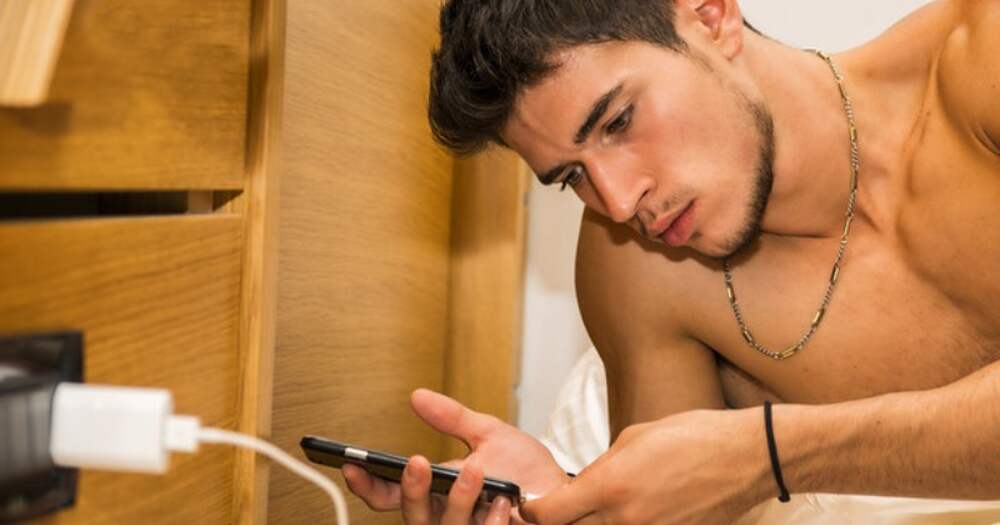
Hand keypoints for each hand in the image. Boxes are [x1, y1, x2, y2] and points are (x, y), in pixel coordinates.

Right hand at [343, 388, 570, 523]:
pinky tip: (504, 504)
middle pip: (412, 517)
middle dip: (411, 491)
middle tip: (417, 462)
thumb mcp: (488, 434)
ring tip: (475, 472)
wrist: (568, 494)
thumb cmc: (527, 470)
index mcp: (436, 494)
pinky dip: (491, 523)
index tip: (350, 464)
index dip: (366, 485)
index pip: (389, 497)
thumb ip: (452, 419)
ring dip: (457, 501)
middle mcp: (448, 519)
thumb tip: (417, 395)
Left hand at [521, 408, 770, 524]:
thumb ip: (600, 468)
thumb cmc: (693, 437)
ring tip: (607, 506)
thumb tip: (580, 487)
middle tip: (569, 507)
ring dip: (596, 524)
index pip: (547, 515)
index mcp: (609, 486)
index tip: (535, 504)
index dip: (533, 510)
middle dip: (564, 520)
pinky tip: (636, 512)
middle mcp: (625, 519)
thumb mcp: (633, 438)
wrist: (746, 458)